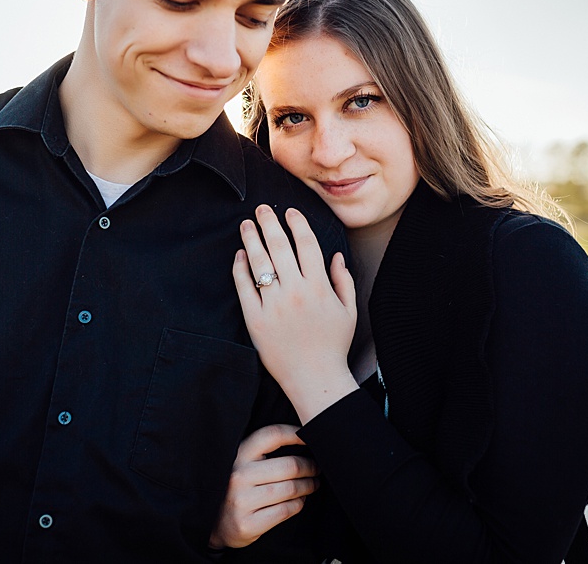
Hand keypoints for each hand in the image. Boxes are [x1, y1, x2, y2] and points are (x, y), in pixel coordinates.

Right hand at [209, 424, 319, 549]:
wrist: (214, 525)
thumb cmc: (238, 488)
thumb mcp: (244, 464)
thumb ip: (264, 452)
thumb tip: (303, 437)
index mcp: (239, 455)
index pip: (272, 435)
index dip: (295, 433)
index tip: (309, 436)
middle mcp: (238, 475)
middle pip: (289, 466)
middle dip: (310, 467)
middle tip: (317, 468)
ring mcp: (242, 500)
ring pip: (290, 489)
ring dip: (308, 486)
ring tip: (313, 484)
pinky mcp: (248, 523)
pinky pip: (286, 510)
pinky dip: (299, 504)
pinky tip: (300, 500)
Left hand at [233, 205, 359, 422]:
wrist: (315, 378)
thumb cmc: (333, 345)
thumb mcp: (348, 310)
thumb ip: (342, 280)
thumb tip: (335, 255)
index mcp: (319, 287)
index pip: (306, 245)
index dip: (297, 224)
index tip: (290, 212)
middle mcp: (295, 292)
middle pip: (279, 247)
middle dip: (270, 223)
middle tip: (262, 209)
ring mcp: (273, 305)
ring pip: (259, 263)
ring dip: (251, 240)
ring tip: (246, 225)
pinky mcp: (255, 320)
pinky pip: (244, 288)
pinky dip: (240, 269)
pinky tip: (238, 256)